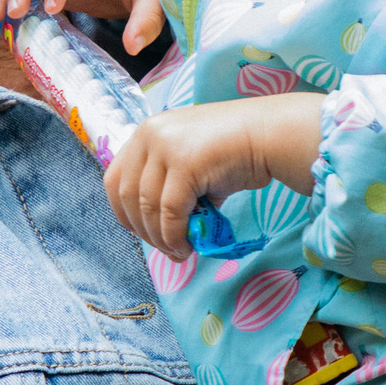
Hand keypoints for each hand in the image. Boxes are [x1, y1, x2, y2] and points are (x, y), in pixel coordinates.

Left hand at [102, 95, 323, 256]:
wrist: (270, 134)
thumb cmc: (236, 150)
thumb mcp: (190, 162)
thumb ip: (169, 186)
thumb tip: (160, 230)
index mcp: (146, 132)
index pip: (115, 178)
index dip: (122, 212)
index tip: (140, 232)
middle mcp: (150, 134)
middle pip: (127, 196)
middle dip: (143, 231)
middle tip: (166, 249)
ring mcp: (166, 146)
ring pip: (147, 207)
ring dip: (161, 238)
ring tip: (180, 252)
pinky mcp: (185, 163)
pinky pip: (170, 212)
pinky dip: (175, 236)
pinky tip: (187, 246)